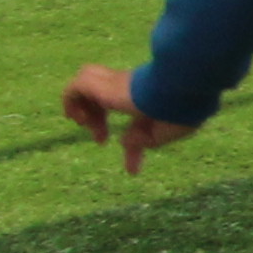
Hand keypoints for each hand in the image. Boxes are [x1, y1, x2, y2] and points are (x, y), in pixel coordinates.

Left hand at [62, 62, 195, 176]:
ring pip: (86, 82)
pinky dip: (71, 102)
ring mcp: (113, 83)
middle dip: (97, 118)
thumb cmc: (181, 109)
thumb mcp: (168, 132)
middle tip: (101, 140)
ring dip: (82, 105)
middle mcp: (129, 86)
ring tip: (84, 125)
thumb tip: (124, 143)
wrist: (177, 84)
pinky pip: (74, 88)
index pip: (133, 113)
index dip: (132, 141)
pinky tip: (80, 120)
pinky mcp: (99, 84)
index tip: (132, 169)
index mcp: (149, 96)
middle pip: (104, 96)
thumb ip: (145, 139)